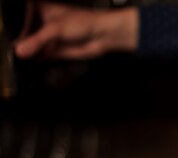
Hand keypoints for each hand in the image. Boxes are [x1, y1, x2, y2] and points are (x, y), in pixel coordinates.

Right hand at [14, 2, 138, 59]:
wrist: (102, 35)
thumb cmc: (84, 22)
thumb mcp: (55, 28)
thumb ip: (37, 40)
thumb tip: (21, 50)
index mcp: (39, 8)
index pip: (20, 15)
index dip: (14, 23)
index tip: (9, 34)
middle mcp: (41, 22)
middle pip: (23, 32)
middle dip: (19, 40)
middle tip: (13, 47)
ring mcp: (47, 37)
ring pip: (30, 45)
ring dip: (25, 51)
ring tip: (17, 56)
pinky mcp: (53, 50)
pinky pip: (40, 56)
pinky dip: (34, 60)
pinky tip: (28, 62)